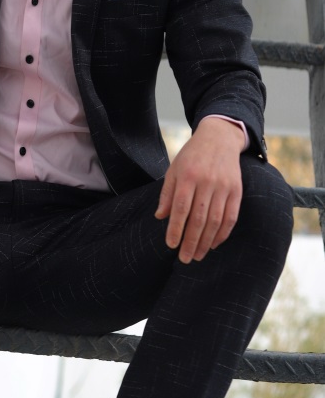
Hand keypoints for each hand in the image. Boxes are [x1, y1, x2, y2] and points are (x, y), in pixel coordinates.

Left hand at [155, 119, 245, 263]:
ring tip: (198, 255)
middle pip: (199, 218)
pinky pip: (231, 216)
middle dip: (191, 241)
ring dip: (206, 241)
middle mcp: (207, 182)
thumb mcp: (174, 169)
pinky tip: (214, 244)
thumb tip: (160, 217)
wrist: (219, 138)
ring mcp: (224, 186)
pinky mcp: (237, 190)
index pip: (181, 208)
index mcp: (189, 176)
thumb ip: (167, 193)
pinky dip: (223, 233)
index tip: (171, 245)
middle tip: (185, 258)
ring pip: (216, 220)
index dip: (176, 229)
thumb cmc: (191, 156)